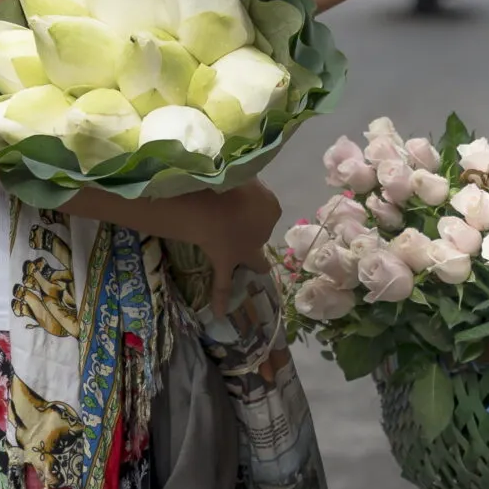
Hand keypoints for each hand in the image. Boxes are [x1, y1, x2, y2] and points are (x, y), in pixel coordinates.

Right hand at [195, 179, 283, 312]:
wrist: (217, 202)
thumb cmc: (231, 182)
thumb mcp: (245, 174)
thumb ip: (244, 182)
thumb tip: (238, 182)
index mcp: (271, 208)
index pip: (265, 206)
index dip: (252, 202)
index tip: (239, 196)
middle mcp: (263, 232)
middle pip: (261, 230)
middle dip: (256, 228)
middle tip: (241, 220)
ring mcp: (246, 251)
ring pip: (255, 260)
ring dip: (255, 262)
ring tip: (259, 270)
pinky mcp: (226, 262)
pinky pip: (222, 284)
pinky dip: (221, 298)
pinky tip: (220, 314)